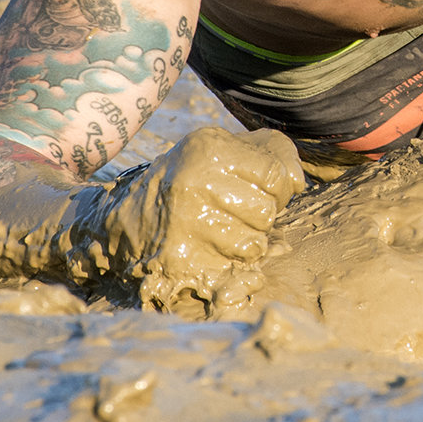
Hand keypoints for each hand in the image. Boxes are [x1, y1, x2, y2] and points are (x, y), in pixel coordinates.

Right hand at [76, 127, 304, 313]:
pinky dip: (231, 266)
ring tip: (221, 229)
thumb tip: (299, 182)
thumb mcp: (226, 150)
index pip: (276, 175)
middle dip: (260, 216)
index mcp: (209, 149)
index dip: (276, 187)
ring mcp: (184, 223)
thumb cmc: (191, 179)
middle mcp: (194, 182)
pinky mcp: (179, 260)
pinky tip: (210, 250)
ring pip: (254, 245)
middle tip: (233, 211)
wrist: (123, 217)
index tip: (256, 188)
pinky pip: (234, 272)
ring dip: (246, 243)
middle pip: (268, 213)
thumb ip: (273, 155)